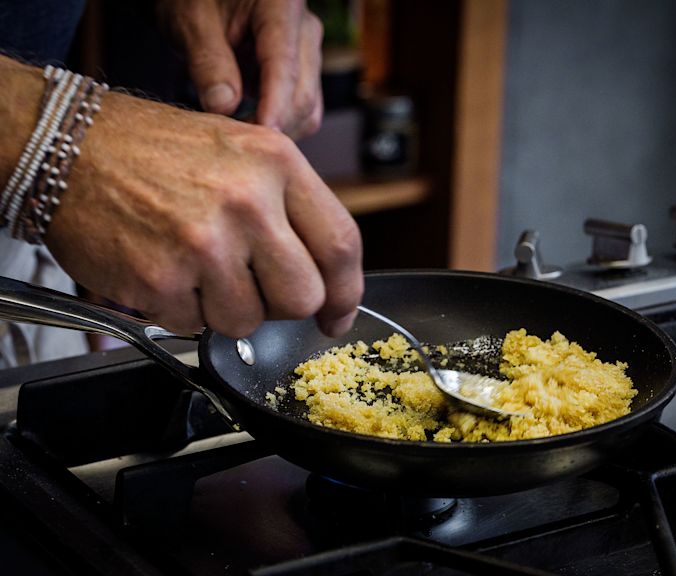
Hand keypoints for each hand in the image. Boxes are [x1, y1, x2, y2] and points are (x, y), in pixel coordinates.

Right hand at [45, 90, 362, 338]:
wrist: (70, 146)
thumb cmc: (158, 151)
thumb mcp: (242, 150)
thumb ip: (289, 206)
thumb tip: (323, 272)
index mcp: (277, 164)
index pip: (341, 245)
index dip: (348, 293)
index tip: (337, 315)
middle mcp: (247, 203)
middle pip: (303, 297)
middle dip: (281, 305)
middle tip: (253, 287)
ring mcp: (204, 243)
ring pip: (249, 321)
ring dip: (226, 309)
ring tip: (197, 267)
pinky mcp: (161, 279)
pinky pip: (195, 326)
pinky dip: (182, 311)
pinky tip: (166, 270)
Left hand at [159, 0, 323, 139]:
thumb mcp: (191, 22)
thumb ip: (208, 62)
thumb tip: (225, 105)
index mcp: (282, 6)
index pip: (285, 66)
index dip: (273, 107)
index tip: (258, 138)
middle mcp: (305, 30)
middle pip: (302, 96)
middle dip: (271, 126)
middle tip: (230, 141)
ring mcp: (307, 53)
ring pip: (307, 109)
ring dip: (276, 130)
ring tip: (236, 133)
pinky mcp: (301, 73)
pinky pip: (301, 109)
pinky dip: (277, 124)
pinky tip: (247, 124)